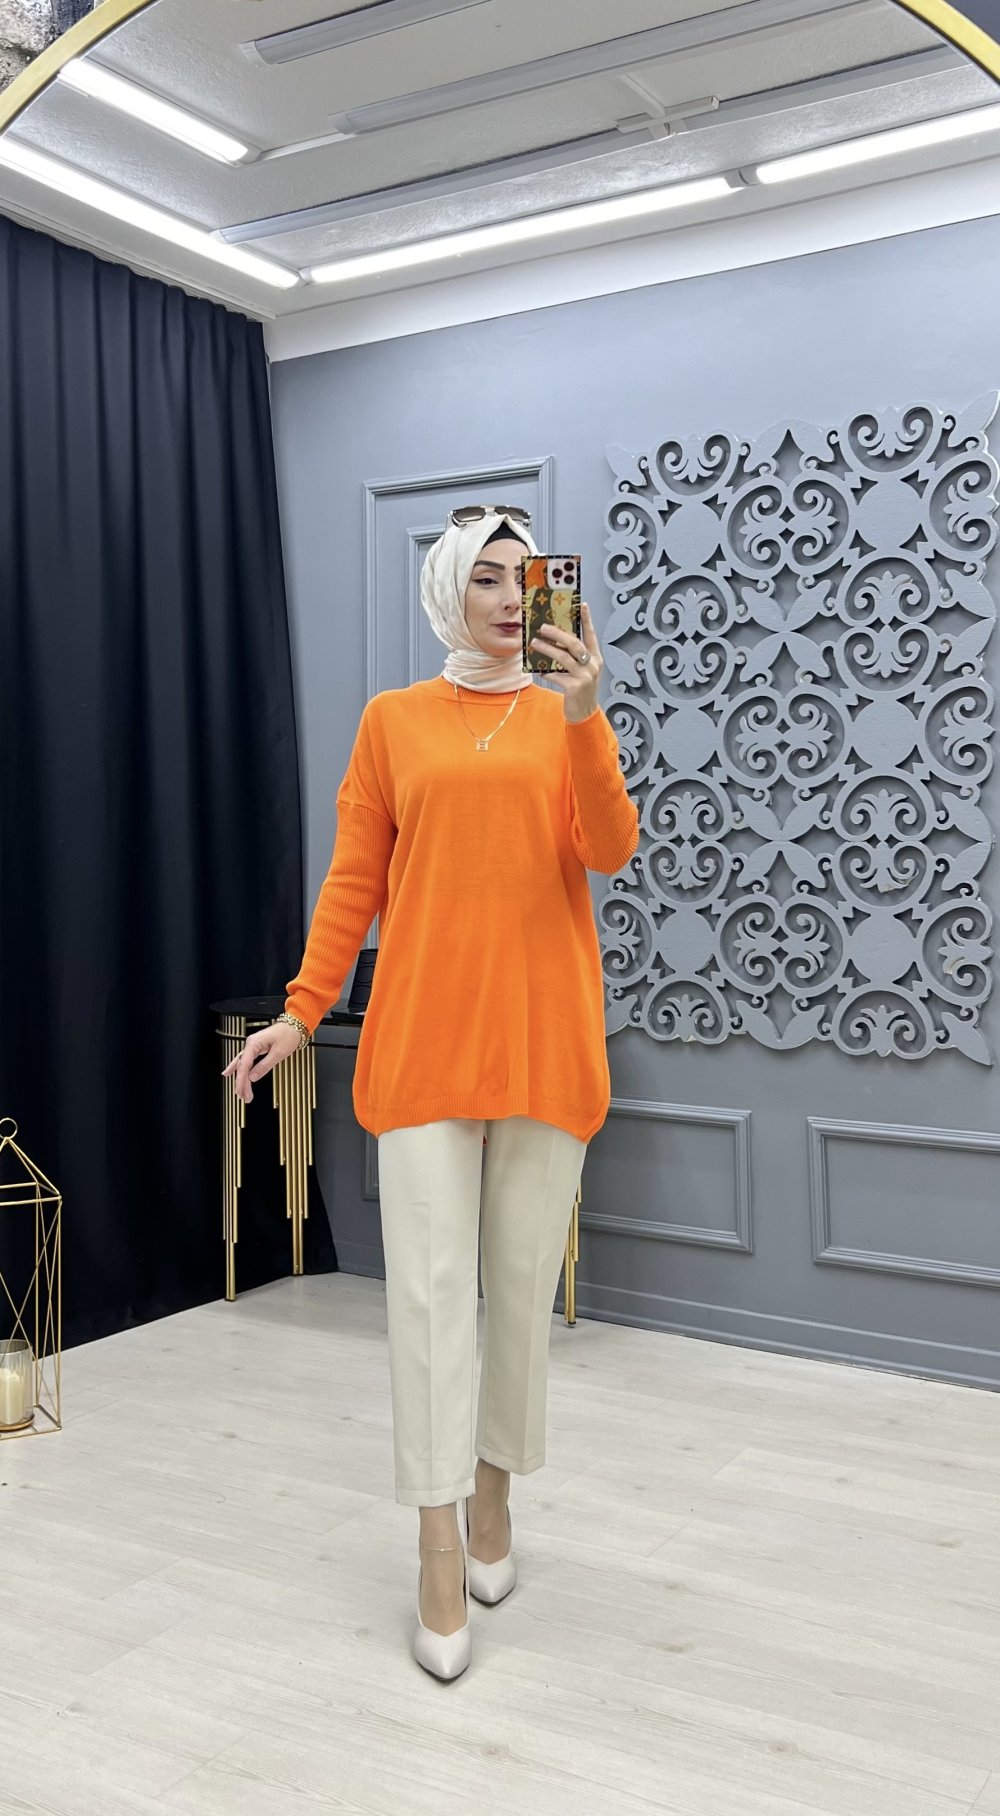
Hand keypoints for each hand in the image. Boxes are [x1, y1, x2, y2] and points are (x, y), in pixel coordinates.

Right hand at [221, 1021, 300, 1103]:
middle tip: (244, 1097)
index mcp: (254, 1044)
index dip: (242, 1080)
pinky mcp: (257, 1047)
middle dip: (242, 1083)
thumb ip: (264, 1066)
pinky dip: (238, 1068)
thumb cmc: (288, 1035)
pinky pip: (245, 1060)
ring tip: (240, 1092)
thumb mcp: (278, 1053)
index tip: (241, 1091)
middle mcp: (251, 1044)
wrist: (295, 1025)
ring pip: (243, 1065)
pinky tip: (229, 1073)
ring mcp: (253, 1045)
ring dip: (241, 1079)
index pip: (244, 1066)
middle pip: (242, 1067)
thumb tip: (253, 1077)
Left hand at [530, 602, 603, 722]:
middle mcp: (593, 666)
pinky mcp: (574, 687)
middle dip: (557, 633)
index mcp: (596, 659)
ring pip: (563, 657)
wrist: (584, 714)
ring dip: (547, 649)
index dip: (587, 620)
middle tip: (543, 627)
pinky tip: (537, 668)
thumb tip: (554, 642)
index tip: (583, 604)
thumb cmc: (580, 690)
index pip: (591, 635)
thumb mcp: (581, 672)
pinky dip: (545, 670)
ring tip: (535, 643)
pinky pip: (556, 674)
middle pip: (574, 643)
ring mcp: (585, 677)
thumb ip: (572, 658)